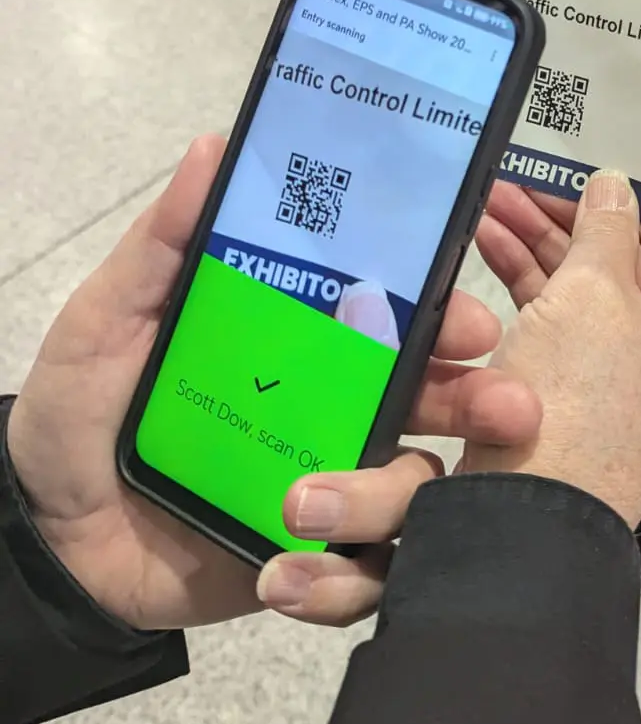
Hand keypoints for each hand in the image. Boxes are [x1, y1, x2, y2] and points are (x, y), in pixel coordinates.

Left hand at [7, 137, 540, 631]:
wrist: (43, 536)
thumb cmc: (81, 409)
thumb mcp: (114, 314)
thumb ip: (164, 241)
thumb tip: (212, 146)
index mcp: (306, 343)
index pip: (399, 321)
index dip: (448, 318)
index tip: (477, 323)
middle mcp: (335, 408)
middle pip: (435, 403)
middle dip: (480, 402)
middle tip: (511, 405)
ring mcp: (329, 487)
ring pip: (415, 491)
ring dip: (395, 496)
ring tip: (326, 501)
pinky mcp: (310, 560)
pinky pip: (365, 577)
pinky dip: (345, 578)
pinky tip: (295, 572)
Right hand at [473, 174, 640, 527]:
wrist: (528, 508)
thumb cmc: (581, 401)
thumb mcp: (595, 290)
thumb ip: (606, 225)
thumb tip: (614, 185)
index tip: (594, 171)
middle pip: (638, 262)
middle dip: (575, 217)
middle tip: (527, 179)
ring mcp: (638, 379)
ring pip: (595, 290)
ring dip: (545, 243)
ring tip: (494, 199)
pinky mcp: (588, 395)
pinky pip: (570, 323)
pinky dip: (534, 284)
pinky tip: (490, 241)